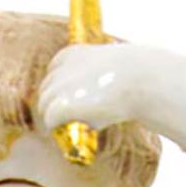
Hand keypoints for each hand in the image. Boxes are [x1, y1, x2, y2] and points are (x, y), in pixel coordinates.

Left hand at [38, 43, 153, 135]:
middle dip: (54, 106)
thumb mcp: (106, 69)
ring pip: (44, 107)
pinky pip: (49, 120)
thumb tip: (86, 106)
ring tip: (72, 127)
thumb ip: (89, 81)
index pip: (52, 74)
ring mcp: (60, 85)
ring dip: (55, 118)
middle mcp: (61, 67)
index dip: (59, 91)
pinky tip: (72, 132)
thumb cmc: (131, 78)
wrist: (141, 81)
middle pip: (45, 92)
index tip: (72, 102)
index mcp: (71, 54)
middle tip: (69, 121)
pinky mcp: (61, 104)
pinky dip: (57, 127)